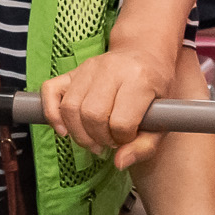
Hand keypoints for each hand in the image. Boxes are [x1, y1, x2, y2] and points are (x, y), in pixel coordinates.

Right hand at [40, 41, 178, 167]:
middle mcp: (112, 69)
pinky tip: (64, 130)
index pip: (121, 122)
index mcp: (140, 79)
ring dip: (79, 134)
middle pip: (92, 115)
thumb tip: (119, 163)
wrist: (145, 51)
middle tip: (110, 141)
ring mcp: (89, 67)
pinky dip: (52, 113)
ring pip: (70, 108)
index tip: (128, 138)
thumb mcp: (163, 118)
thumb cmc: (156, 88)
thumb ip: (145, 146)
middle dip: (100, 138)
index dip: (123, 139)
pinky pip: (50, 90)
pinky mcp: (73, 70)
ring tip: (94, 139)